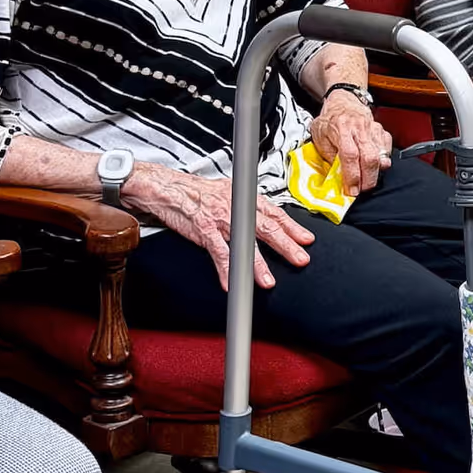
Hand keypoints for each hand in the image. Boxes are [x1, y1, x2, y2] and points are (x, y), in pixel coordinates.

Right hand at [124, 161, 313, 290]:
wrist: (166, 188)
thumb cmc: (195, 192)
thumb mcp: (227, 191)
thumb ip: (246, 205)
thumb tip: (265, 217)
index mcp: (243, 197)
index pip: (274, 212)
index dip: (291, 227)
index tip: (305, 239)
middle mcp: (236, 207)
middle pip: (266, 227)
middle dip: (286, 245)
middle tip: (300, 258)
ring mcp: (220, 220)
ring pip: (244, 243)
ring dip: (257, 264)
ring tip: (268, 280)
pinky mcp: (203, 231)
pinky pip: (218, 253)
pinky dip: (226, 269)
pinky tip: (233, 283)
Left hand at [310, 97, 394, 196]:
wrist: (343, 102)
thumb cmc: (330, 121)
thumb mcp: (319, 138)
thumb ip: (328, 156)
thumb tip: (337, 176)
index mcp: (340, 129)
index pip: (350, 155)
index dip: (352, 176)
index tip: (351, 189)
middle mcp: (358, 128)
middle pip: (370, 158)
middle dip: (368, 179)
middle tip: (362, 189)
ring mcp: (372, 129)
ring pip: (381, 156)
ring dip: (374, 173)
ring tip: (366, 179)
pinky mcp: (382, 131)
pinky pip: (387, 151)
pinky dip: (382, 162)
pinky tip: (373, 165)